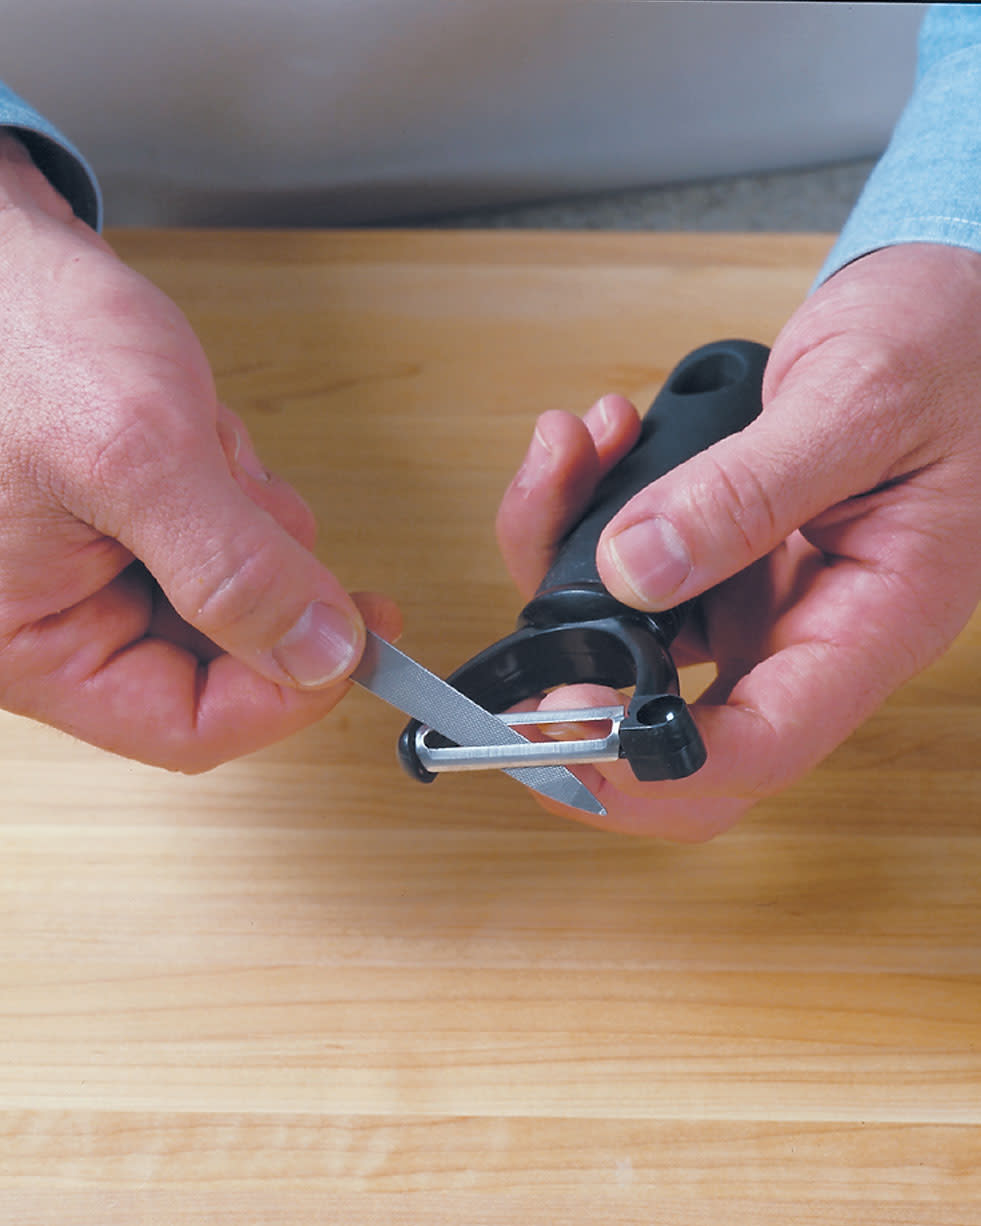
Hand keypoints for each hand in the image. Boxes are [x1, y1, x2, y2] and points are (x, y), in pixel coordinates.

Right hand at [0, 133, 398, 769]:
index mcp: (38, 644)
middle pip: (222, 660)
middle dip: (262, 573)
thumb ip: (236, 568)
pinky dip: (235, 485)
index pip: (190, 728)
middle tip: (257, 500)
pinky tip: (196, 430)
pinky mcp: (133, 525)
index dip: (287, 695)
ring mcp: (100, 573)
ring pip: (236, 592)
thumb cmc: (17, 334)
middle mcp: (66, 622)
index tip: (360, 645)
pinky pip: (225, 536)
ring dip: (248, 517)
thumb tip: (321, 655)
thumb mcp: (138, 453)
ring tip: (198, 441)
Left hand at [497, 243, 980, 838]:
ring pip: (638, 645)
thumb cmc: (950, 348)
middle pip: (687, 732)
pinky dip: (587, 516)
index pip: (765, 743)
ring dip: (567, 567)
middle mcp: (811, 628)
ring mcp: (763, 597)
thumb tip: (638, 570)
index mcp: (874, 621)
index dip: (658, 761)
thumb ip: (750, 492)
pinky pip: (635, 572)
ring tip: (568, 452)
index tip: (569, 725)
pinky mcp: (728, 557)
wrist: (957, 309)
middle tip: (512, 679)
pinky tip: (597, 442)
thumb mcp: (857, 403)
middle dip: (588, 720)